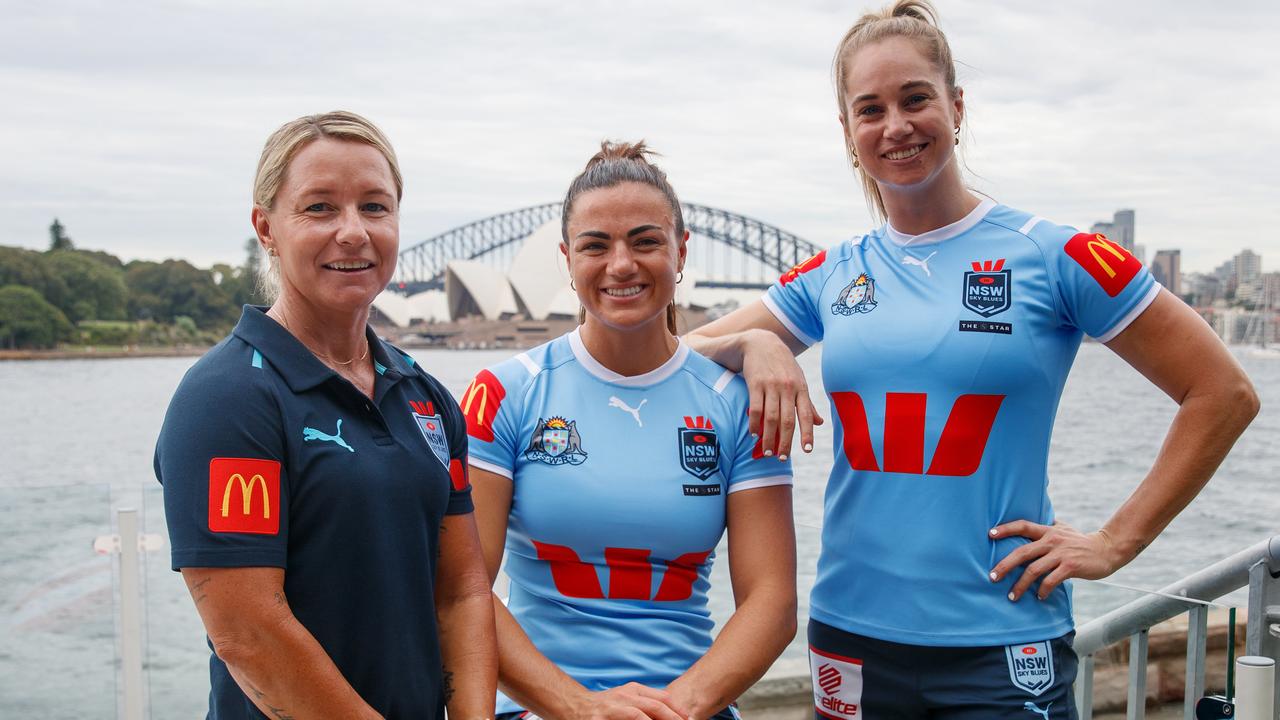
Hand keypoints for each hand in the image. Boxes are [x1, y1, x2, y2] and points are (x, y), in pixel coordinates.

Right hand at [571, 682, 689, 719]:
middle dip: (670, 718)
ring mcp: (612, 710)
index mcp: (633, 690)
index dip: (676, 710)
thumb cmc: (606, 703)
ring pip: (638, 716)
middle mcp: (624, 697)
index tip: (688, 719)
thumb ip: (648, 698)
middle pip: (653, 707)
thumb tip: (674, 706)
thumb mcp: (627, 695)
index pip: (661, 699)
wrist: (575, 705)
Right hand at [740, 329, 823, 459]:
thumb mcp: (798, 379)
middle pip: (787, 420)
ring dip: (768, 437)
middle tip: (781, 458)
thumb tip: (820, 423)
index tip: (806, 450)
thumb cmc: (782, 364)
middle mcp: (788, 387)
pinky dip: (754, 423)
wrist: (760, 341)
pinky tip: (753, 434)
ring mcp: (771, 385)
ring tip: (767, 451)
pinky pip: (755, 408)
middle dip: (785, 441)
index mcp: (801, 388)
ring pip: (771, 417)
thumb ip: (807, 403)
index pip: (806, 415)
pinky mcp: (755, 383)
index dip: (807, 433)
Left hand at [987, 520, 1126, 600]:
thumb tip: (1031, 524)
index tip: (989, 535)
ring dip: (1020, 585)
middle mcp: (1051, 540)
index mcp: (1047, 530)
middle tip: (992, 577)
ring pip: (1033, 570)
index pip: (1022, 526)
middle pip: (1022, 552)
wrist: (1107, 550)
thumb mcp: (1063, 528)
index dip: (1005, 529)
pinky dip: (1042, 590)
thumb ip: (1047, 526)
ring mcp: (1061, 554)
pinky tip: (1039, 597)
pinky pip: (1050, 581)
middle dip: (1004, 566)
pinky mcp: (1070, 567)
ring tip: (1012, 596)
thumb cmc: (1081, 541)